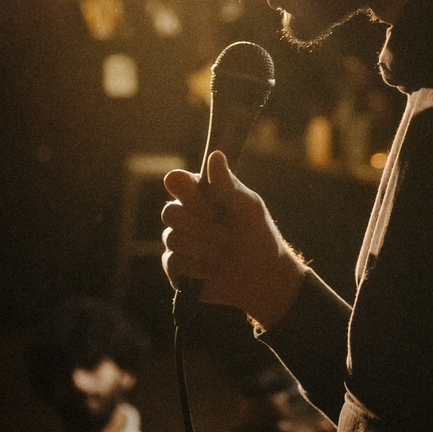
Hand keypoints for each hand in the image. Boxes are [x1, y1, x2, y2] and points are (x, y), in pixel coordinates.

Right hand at [162, 151, 304, 327]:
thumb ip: (227, 185)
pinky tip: (214, 268)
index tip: (210, 202)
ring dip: (204, 247)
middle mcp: (185, 215)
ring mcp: (178, 241)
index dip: (186, 192)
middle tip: (227, 234)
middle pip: (169, 212)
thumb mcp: (247, 208)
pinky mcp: (176, 267)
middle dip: (201, 227)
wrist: (263, 277)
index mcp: (200, 195)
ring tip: (225, 252)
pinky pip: (173, 261)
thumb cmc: (258, 236)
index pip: (175, 181)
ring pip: (172, 239)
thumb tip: (215, 154)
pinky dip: (198, 266)